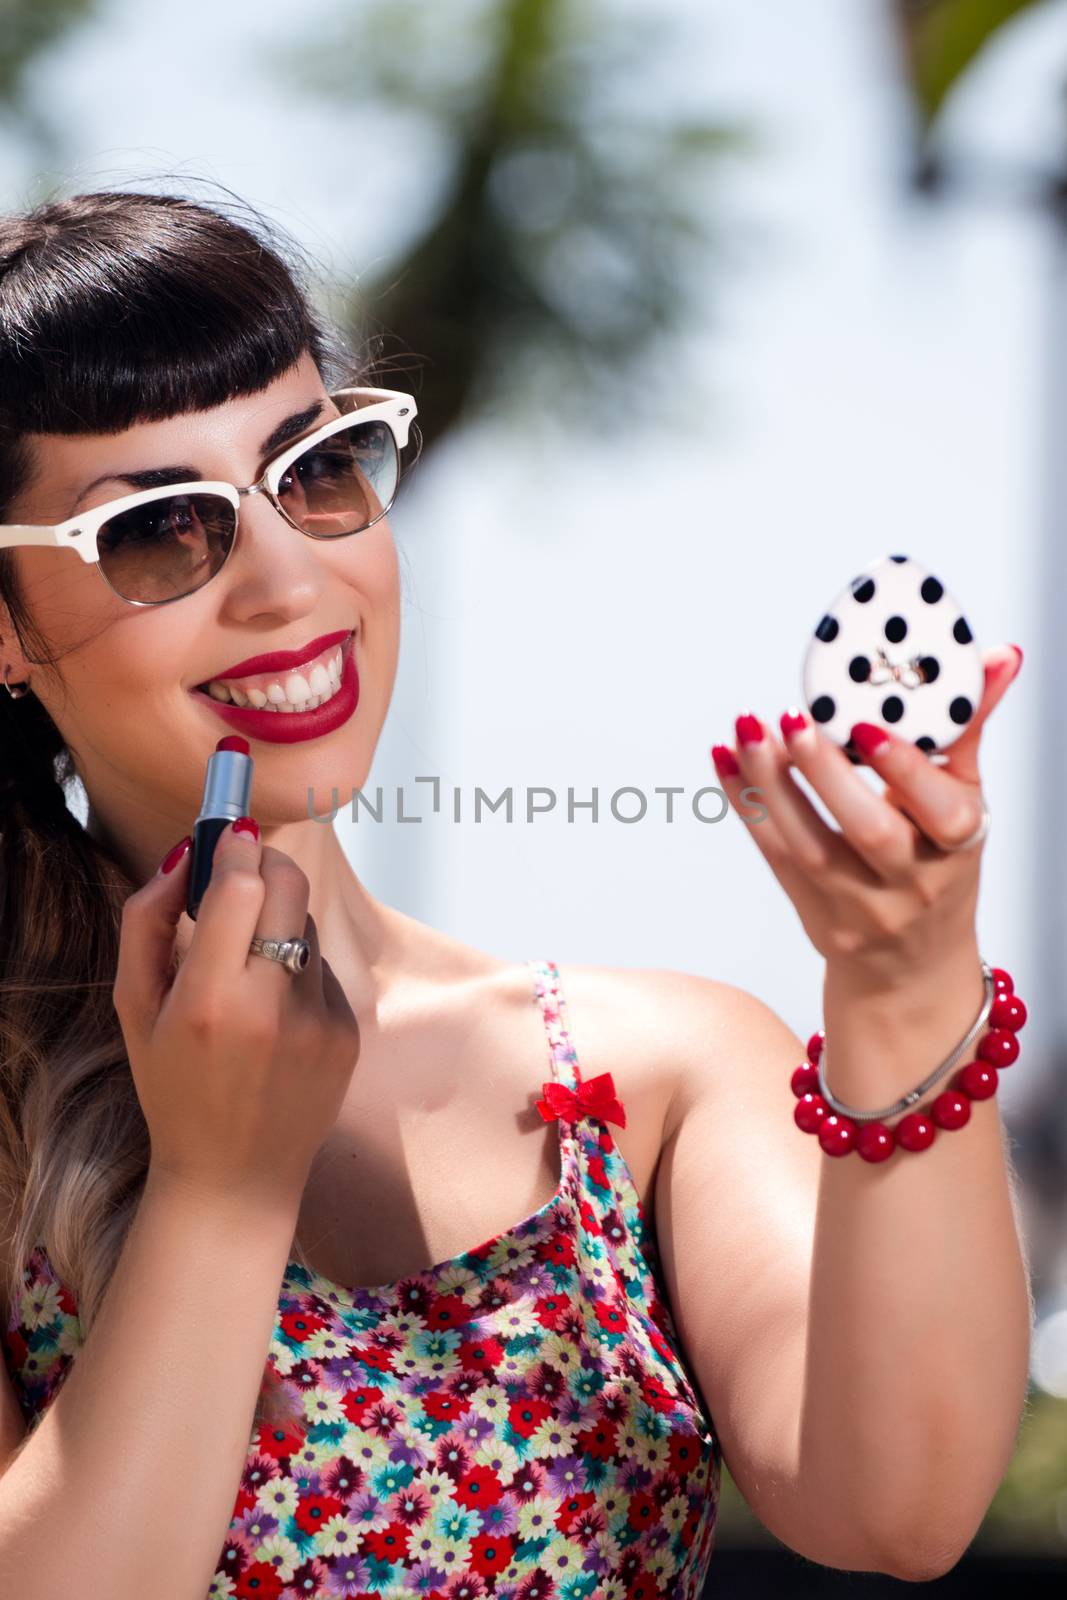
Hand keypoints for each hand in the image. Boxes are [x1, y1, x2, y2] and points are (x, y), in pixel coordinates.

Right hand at [113, 821, 360, 1210]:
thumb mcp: (135, 1008)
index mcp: (208, 1002)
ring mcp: (319, 1023)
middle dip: (267, 861)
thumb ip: (148, 921)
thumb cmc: (173, 1087)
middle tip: (245, 865)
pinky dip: (297, 972)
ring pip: (307, 925)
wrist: (234, 1176)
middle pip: (289, 886)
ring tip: (247, 973)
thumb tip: (185, 854)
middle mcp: (270, 1009)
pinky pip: (323, 970)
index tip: (230, 831)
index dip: (237, 846)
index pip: (241, 886)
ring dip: (279, 923)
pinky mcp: (349, 1035)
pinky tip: (273, 1017)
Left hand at [709, 644, 1022, 987]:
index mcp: (957, 846)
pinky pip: (773, 855)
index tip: (866, 728)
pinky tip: (725, 758)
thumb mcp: (962, 801)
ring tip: (747, 728)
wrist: (912, 964)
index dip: (904, 770)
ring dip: (770, 784)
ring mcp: (859, 906)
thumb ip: (966, 728)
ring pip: (808, 847)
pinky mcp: (813, 913)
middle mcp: (912, 883)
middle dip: (826, 773)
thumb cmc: (939, 862)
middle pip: (868, 832)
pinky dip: (747, 804)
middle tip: (791, 717)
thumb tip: (994, 657)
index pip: (940, 812)